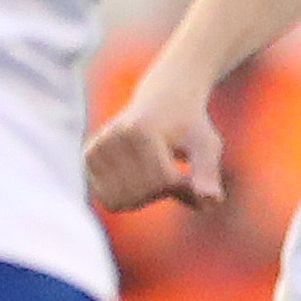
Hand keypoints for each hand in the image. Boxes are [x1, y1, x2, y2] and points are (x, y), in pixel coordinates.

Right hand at [85, 92, 224, 212]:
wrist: (164, 97)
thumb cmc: (190, 124)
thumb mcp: (206, 145)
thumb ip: (208, 173)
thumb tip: (212, 202)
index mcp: (141, 130)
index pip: (161, 180)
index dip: (182, 185)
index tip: (189, 172)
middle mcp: (114, 136)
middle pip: (139, 192)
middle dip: (161, 191)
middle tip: (173, 171)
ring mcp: (96, 145)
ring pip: (121, 200)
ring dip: (144, 196)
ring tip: (155, 172)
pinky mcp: (88, 156)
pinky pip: (108, 199)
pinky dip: (127, 196)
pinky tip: (138, 176)